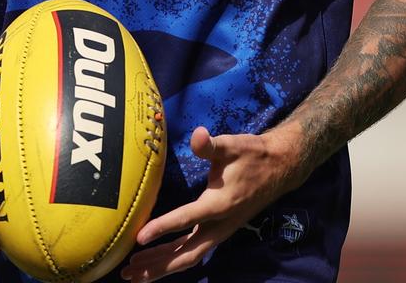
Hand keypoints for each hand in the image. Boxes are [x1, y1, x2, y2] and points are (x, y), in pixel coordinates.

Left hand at [121, 123, 307, 281]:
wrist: (278, 168)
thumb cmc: (252, 155)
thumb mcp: (232, 145)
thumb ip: (211, 145)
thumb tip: (198, 135)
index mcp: (220, 204)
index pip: (187, 218)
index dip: (162, 227)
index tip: (140, 237)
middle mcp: (220, 225)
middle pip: (186, 254)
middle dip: (157, 264)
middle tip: (127, 272)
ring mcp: (220, 231)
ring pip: (188, 257)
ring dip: (162, 267)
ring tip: (133, 273)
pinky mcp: (219, 231)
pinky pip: (194, 252)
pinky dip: (173, 259)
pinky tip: (157, 261)